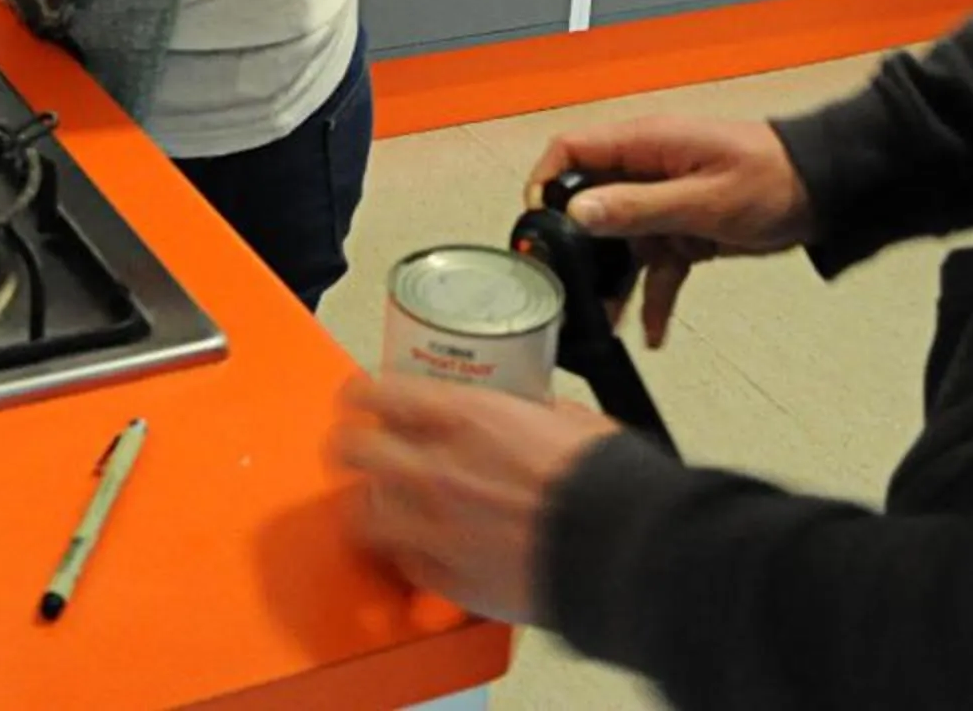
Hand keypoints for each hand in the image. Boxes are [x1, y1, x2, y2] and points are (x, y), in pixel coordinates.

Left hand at [334, 376, 622, 623]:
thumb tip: (538, 416)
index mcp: (467, 417)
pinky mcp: (450, 579)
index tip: (360, 398)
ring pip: (365, 514)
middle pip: (353, 450)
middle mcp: (438, 468)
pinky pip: (406, 565)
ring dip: (370, 506)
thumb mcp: (572, 422)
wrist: (623, 551)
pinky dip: (409, 556)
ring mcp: (437, 527)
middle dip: (349, 447)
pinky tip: (420, 551)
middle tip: (355, 449)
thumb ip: (536, 416)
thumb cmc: (608, 485)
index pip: (378, 392)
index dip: (361, 393)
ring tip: (380, 505)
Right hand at [526, 116, 814, 347]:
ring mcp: (664, 200)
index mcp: (646, 145)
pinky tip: (654, 329)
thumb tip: (579, 211)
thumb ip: (638, 207)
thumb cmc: (775, 177)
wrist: (826, 193)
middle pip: (591, 204)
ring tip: (609, 320)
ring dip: (616, 282)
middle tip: (569, 285)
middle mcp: (647, 170)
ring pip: (622, 244)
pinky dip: (654, 295)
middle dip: (579, 248)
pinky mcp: (683, 228)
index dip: (546, 184)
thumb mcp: (702, 200)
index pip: (572, 152)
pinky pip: (655, 264)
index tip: (538, 225)